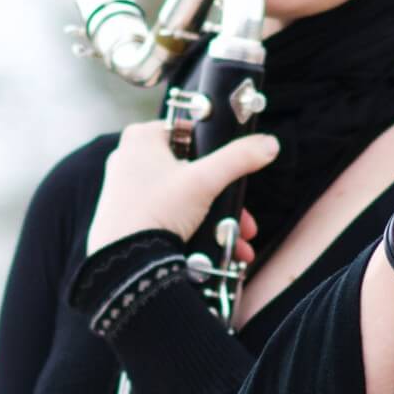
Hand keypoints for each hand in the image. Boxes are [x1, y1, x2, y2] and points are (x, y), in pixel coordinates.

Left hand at [86, 121, 279, 256]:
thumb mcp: (205, 181)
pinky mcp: (127, 216)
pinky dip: (192, 228)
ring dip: (214, 218)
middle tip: (244, 218)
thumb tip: (269, 144)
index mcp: (141, 138)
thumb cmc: (157, 211)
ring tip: (236, 240)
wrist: (125, 261)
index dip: (213, 149)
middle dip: (223, 197)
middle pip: (190, 170)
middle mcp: (129, 159)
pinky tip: (216, 248)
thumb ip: (239, 159)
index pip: (186, 131)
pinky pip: (168, 215)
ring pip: (183, 197)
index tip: (232, 168)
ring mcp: (126, 189)